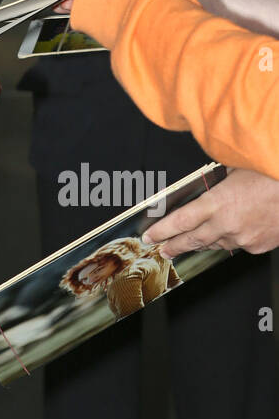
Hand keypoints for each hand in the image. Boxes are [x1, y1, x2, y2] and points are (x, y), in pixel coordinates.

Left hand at [143, 169, 278, 256]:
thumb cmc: (269, 174)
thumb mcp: (236, 168)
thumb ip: (217, 180)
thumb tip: (205, 184)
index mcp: (217, 203)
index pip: (180, 221)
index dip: (163, 231)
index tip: (150, 236)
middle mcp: (227, 224)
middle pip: (193, 240)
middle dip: (174, 245)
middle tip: (162, 250)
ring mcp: (243, 238)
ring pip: (215, 244)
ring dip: (200, 243)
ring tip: (187, 244)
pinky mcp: (258, 245)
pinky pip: (238, 245)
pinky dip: (229, 239)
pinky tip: (225, 235)